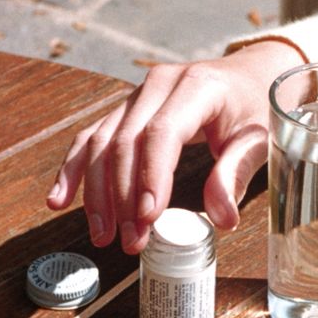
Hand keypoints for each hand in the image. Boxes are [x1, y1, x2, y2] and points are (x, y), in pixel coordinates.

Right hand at [46, 40, 304, 253]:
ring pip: (102, 142)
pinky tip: (60, 199)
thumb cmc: (255, 107)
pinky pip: (92, 138)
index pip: (162, 133)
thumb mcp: (257, 138)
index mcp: (196, 87)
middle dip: (123, 197)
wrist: (248, 77)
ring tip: (102, 234)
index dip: (150, 177)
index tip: (147, 219)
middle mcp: (158, 85)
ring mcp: (138, 96)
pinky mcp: (127, 110)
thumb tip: (222, 220)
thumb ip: (236, 173)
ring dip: (97, 193)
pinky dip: (75, 170)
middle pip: (125, 142)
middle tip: (130, 241)